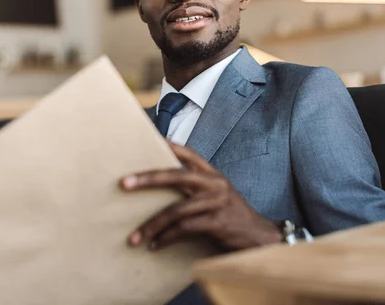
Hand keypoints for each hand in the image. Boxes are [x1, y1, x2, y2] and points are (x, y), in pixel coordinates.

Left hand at [120, 142, 281, 250]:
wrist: (260, 237)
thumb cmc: (232, 216)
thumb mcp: (216, 196)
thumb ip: (195, 189)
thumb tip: (161, 190)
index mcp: (213, 175)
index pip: (188, 153)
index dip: (168, 145)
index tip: (148, 138)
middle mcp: (215, 184)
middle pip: (177, 175)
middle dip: (148, 178)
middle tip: (124, 183)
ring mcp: (217, 202)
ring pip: (177, 209)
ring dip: (152, 224)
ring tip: (134, 238)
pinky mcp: (218, 223)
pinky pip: (185, 228)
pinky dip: (166, 238)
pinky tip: (154, 245)